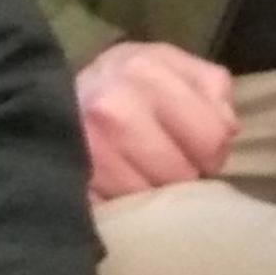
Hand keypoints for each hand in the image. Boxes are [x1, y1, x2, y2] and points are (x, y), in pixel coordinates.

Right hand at [76, 41, 237, 200]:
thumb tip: (228, 131)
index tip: (196, 148)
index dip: (212, 149)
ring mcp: (88, 147)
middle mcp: (114, 107)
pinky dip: (124, 203)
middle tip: (168, 164)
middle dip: (183, 174)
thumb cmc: (124, 81)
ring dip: (153, 193)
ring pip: (151, 197)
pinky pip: (120, 209)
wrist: (47, 96)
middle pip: (182, 173)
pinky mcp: (71, 181)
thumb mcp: (170, 65)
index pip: (212, 136)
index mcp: (147, 70)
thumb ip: (211, 88)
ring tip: (143, 173)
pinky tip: (120, 185)